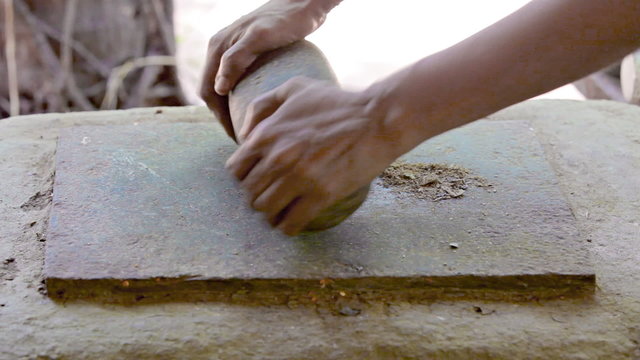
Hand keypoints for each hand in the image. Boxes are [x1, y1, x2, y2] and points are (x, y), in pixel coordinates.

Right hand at [199, 0, 334, 140]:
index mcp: (218, 47)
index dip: (219, 117)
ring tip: (250, 128)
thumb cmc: (284, 19)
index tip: (236, 136)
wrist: (303, 3)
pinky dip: (242, 98)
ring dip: (232, 109)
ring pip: (225, 88)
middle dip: (224, 117)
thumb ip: (236, 58)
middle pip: (214, 93)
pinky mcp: (248, 54)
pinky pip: (238, 82)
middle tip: (244, 138)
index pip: (208, 91)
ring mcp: (234, 52)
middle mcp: (221, 50)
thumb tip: (218, 88)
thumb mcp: (260, 37)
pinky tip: (257, 110)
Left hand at [225, 77, 405, 235]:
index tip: (257, 177)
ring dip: (270, 213)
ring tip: (280, 211)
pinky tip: (292, 222)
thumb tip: (244, 134)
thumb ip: (262, 106)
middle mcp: (277, 158)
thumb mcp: (294, 88)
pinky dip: (288, 226)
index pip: (236, 170)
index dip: (244, 176)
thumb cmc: (337, 102)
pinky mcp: (321, 195)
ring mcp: (299, 179)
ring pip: (266, 210)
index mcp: (267, 134)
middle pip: (249, 194)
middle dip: (257, 196)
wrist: (377, 118)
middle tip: (270, 195)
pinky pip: (291, 223)